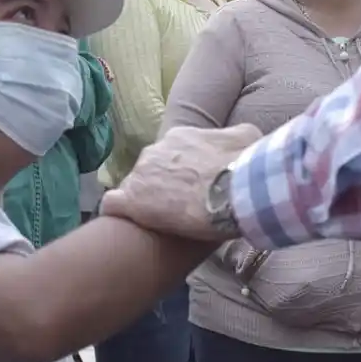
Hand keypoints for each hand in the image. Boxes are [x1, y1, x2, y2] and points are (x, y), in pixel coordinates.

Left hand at [100, 123, 261, 240]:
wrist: (235, 190)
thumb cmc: (243, 166)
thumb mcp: (247, 139)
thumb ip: (236, 136)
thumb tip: (242, 137)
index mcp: (179, 137)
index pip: (170, 153)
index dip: (179, 171)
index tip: (191, 185)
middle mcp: (155, 152)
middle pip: (150, 170)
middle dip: (161, 185)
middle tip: (180, 205)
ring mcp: (140, 176)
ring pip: (133, 187)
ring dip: (144, 200)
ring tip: (159, 220)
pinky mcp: (131, 202)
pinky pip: (112, 205)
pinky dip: (118, 213)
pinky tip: (125, 225)